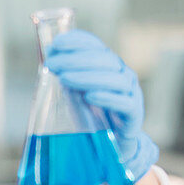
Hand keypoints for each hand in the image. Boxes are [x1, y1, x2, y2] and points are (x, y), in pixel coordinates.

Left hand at [45, 29, 158, 180]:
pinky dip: (107, 98)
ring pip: (114, 79)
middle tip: (52, 64)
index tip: (57, 44)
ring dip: (87, 77)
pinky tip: (89, 97)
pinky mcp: (134, 114)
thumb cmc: (93, 113)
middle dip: (75, 59)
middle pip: (104, 60)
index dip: (78, 41)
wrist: (114, 142)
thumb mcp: (75, 92)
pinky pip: (124, 103)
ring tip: (64, 79)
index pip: (96, 46)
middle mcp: (122, 75)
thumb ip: (67, 76)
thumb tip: (49, 59)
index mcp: (109, 65)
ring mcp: (131, 93)